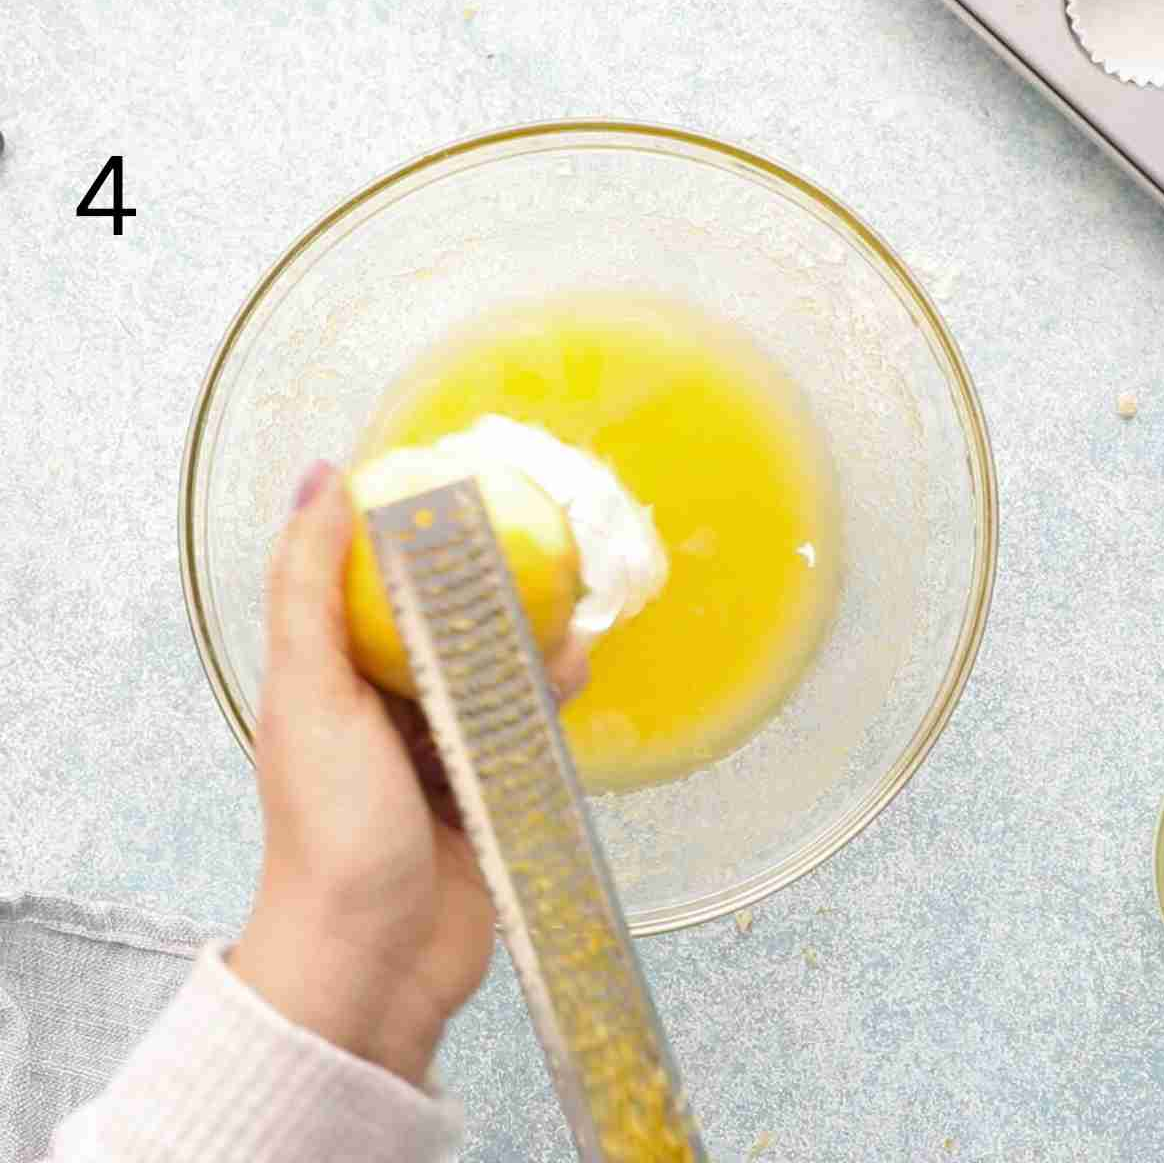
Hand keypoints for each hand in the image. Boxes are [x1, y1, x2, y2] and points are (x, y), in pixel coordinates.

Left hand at [230, 462, 586, 1088]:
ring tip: (563, 608)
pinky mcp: (483, 788)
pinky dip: (547, 695)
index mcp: (327, 672)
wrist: (372, 968)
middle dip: (484, 577)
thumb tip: (319, 475)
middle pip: (437, 616)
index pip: (365, 575)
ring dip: (525, 636)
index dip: (406, 525)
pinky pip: (522, 722)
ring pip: (488, 665)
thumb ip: (309, 584)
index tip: (455, 474)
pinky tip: (574, 671)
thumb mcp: (309, 691)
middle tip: (534, 534)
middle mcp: (376, 703)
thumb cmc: (327, 831)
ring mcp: (432, 748)